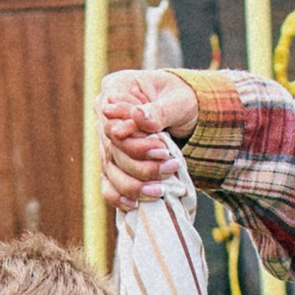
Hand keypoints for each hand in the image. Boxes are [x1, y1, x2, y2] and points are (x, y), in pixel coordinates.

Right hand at [98, 66, 196, 206]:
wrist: (189, 111)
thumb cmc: (183, 99)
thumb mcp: (178, 99)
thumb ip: (159, 109)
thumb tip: (139, 116)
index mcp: (116, 89)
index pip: (113, 123)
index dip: (135, 141)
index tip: (163, 149)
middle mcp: (105, 116)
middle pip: (111, 149)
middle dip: (140, 165)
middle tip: (171, 167)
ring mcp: (106, 141)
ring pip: (110, 169)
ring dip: (134, 184)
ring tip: (160, 190)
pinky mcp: (113, 161)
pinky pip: (107, 183)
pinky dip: (118, 196)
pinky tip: (134, 205)